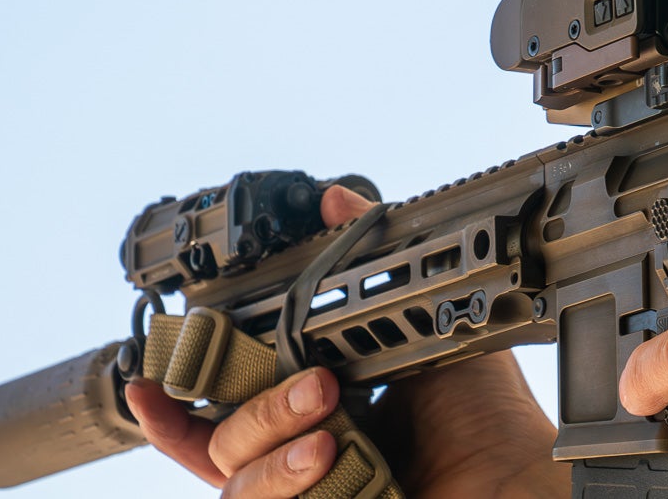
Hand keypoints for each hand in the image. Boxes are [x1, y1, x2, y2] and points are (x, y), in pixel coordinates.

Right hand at [126, 186, 568, 497]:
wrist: (519, 483)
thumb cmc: (487, 418)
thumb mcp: (430, 326)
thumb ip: (376, 266)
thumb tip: (338, 199)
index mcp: (316, 415)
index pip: (223, 414)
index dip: (175, 402)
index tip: (148, 376)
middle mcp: (302, 459)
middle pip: (219, 440)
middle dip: (256, 406)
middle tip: (320, 385)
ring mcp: (307, 497)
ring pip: (232, 479)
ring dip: (273, 444)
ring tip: (334, 429)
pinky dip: (287, 480)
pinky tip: (330, 458)